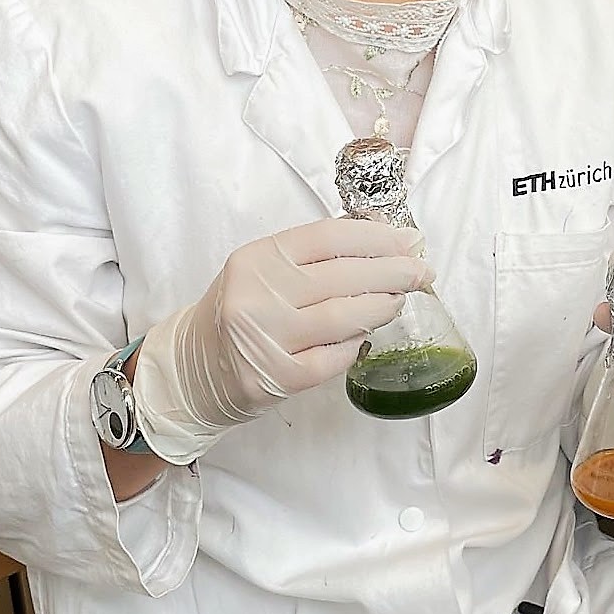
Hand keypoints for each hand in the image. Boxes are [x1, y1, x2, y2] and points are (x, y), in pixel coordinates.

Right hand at [133, 218, 433, 463]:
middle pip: (344, 276)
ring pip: (344, 317)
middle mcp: (257, 294)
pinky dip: (355, 346)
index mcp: (258, 258)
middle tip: (422, 272)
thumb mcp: (266, 270)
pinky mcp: (273, 377)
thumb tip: (386, 239)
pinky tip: (363, 337)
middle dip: (394, 272)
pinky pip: (333, 358)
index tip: (410, 240)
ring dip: (382, 307)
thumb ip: (315, 254)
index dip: (378, 237)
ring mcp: (263, 338)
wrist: (191, 370)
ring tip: (398, 300)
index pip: (330, 236)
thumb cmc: (242, 312)